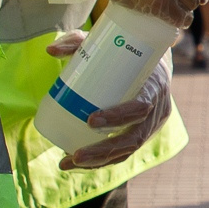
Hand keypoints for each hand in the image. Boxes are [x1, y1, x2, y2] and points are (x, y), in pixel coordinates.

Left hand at [45, 31, 173, 170]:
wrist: (155, 61)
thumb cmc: (127, 50)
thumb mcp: (107, 43)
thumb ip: (78, 43)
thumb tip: (49, 51)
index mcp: (154, 85)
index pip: (141, 106)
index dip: (118, 116)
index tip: (90, 119)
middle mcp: (158, 109)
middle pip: (134, 138)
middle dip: (103, 150)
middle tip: (74, 155)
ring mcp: (153, 125)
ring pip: (128, 150)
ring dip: (99, 161)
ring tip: (67, 163)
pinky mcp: (144, 134)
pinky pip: (125, 152)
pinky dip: (103, 161)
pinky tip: (79, 164)